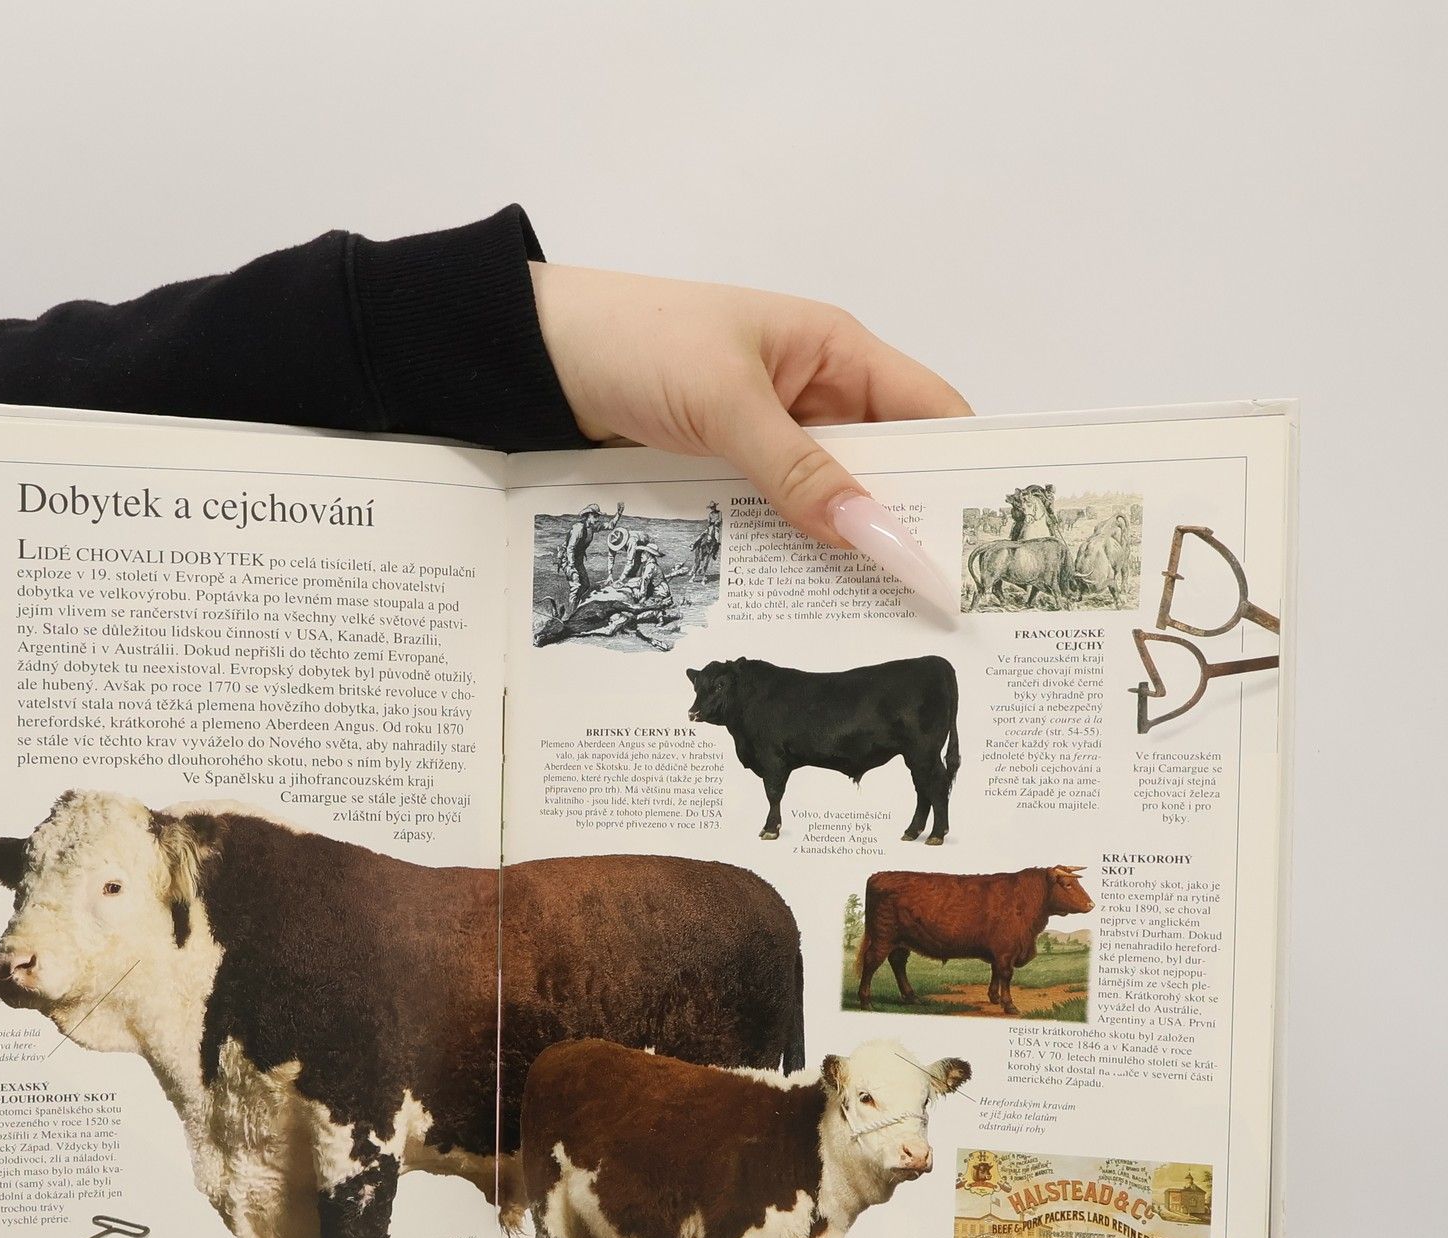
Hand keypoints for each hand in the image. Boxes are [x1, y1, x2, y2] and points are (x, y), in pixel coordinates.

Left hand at [531, 262, 969, 609]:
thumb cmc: (638, 342)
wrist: (539, 355)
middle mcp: (815, 396)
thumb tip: (867, 531)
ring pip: (828, 503)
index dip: (959, 471)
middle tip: (929, 602)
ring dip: (842, 550)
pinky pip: (776, 518)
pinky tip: (798, 600)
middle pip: (884, 469)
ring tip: (872, 616)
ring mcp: (771, 440)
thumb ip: (794, 468)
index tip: (977, 542)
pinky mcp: (729, 474)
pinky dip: (789, 553)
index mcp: (835, 352)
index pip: (928, 411)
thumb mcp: (724, 401)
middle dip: (903, 525)